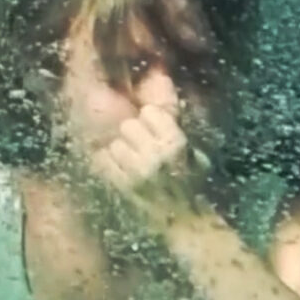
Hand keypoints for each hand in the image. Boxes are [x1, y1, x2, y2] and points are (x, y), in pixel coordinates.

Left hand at [87, 103, 212, 228]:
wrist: (185, 220)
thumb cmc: (192, 183)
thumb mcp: (195, 152)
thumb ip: (176, 123)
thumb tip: (160, 79)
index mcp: (176, 144)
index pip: (150, 111)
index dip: (151, 119)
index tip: (155, 129)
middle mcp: (155, 156)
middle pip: (128, 125)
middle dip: (134, 134)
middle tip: (142, 147)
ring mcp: (136, 172)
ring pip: (115, 143)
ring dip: (122, 150)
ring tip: (134, 161)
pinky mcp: (121, 186)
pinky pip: (104, 161)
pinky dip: (111, 164)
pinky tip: (123, 171)